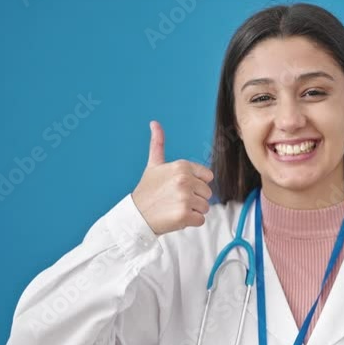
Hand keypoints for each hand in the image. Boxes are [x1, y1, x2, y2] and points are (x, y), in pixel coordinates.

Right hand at [131, 120, 214, 234]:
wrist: (136, 215)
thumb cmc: (147, 191)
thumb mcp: (153, 165)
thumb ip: (158, 143)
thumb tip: (154, 122)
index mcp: (182, 166)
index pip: (207, 177)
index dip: (196, 184)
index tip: (180, 188)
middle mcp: (184, 180)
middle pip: (207, 193)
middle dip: (195, 199)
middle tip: (175, 200)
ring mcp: (185, 198)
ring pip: (205, 207)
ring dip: (193, 211)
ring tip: (175, 208)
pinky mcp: (185, 215)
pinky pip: (200, 220)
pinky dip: (190, 222)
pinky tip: (176, 217)